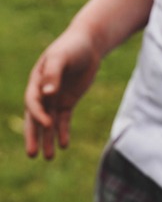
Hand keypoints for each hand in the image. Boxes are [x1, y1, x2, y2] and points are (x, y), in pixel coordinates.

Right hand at [24, 29, 101, 159]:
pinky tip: (64, 146)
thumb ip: (53, 73)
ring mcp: (54, 98)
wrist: (88, 43)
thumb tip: (48, 93)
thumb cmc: (72, 46)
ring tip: (49, 158)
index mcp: (36, 81)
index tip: (48, 124)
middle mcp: (43, 92)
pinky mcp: (67, 102)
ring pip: (49, 123)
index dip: (38, 114)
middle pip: (35, 118)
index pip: (33, 102)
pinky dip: (63, 132)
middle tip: (32, 155)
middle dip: (33, 136)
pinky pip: (63, 120)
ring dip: (48, 139)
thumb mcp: (62, 56)